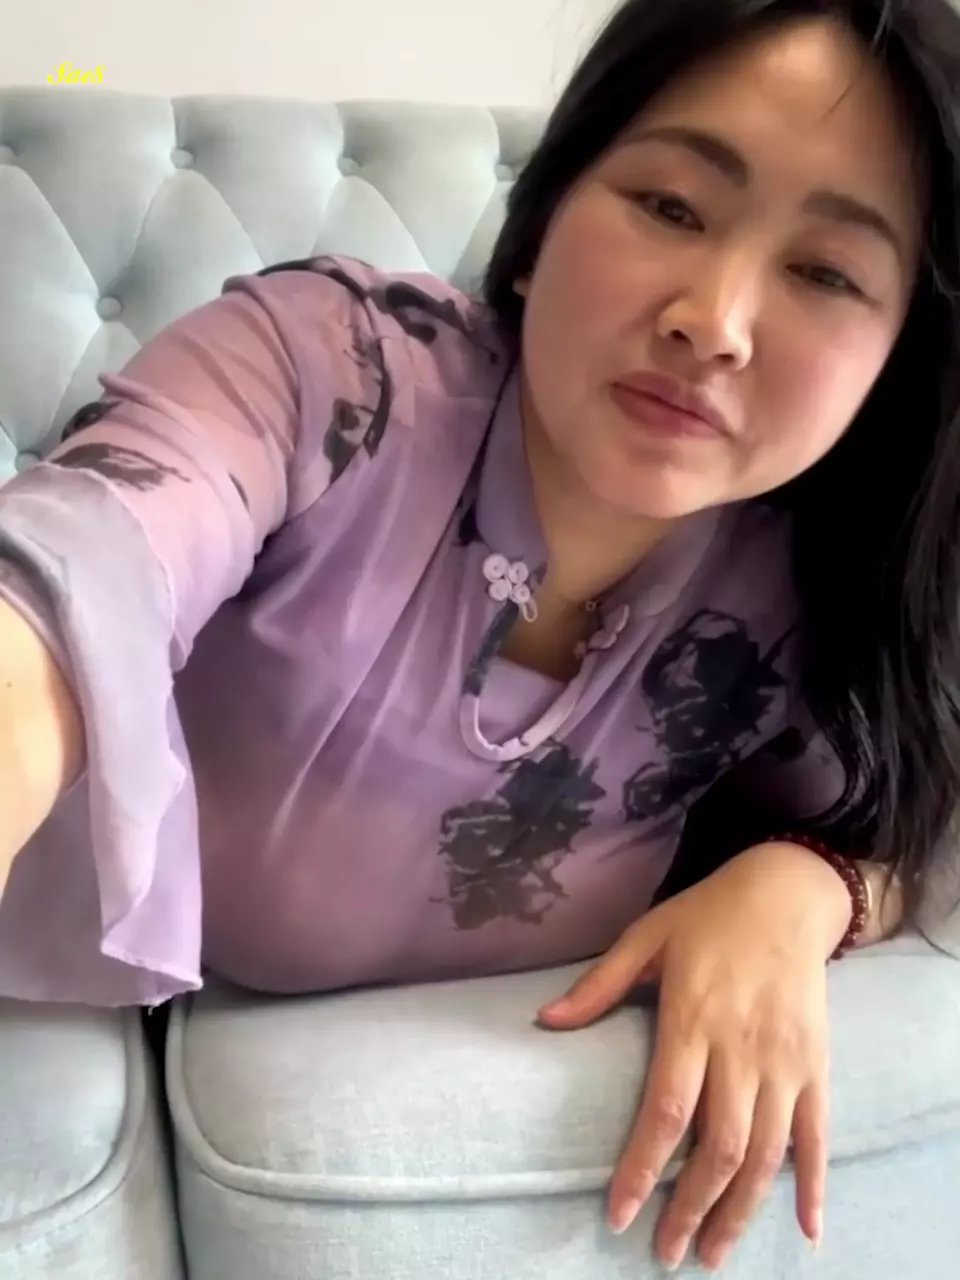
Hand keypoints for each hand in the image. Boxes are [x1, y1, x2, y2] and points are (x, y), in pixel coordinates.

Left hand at [537, 841, 851, 1271]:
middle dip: (690, 1208)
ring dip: (740, 1210)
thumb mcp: (646, 937)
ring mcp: (785, 1060)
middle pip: (718, 1146)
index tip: (617, 1215)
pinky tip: (805, 1229)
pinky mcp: (817, 1064)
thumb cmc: (706, 916)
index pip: (665, 1111)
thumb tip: (543, 1019)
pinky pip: (817, 1134)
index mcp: (692, 1018)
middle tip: (667, 1252)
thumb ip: (598, 985)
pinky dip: (813, 1184)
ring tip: (714, 1253)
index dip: (640, 1169)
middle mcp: (741, 1047)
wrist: (785, 892)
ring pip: (766, 1152)